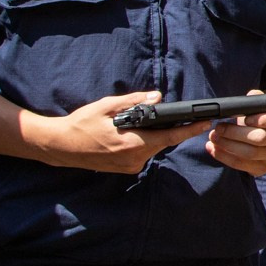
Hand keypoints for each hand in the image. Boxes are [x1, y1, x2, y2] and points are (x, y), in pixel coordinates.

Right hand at [32, 91, 207, 173]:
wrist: (61, 146)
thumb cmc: (81, 124)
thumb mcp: (107, 106)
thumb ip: (134, 102)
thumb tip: (157, 97)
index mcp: (132, 144)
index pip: (169, 137)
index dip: (189, 131)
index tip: (204, 123)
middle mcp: (134, 159)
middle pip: (162, 142)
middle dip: (172, 129)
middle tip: (181, 116)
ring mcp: (130, 166)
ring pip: (152, 147)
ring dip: (155, 135)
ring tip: (151, 121)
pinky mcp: (125, 168)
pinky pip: (142, 152)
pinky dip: (144, 141)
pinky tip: (137, 131)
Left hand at [207, 88, 265, 176]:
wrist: (265, 136)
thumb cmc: (259, 118)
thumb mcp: (260, 107)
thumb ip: (256, 100)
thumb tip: (251, 96)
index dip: (264, 120)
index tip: (246, 118)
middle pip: (259, 138)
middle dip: (234, 132)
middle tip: (218, 127)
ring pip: (249, 153)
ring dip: (226, 145)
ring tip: (213, 137)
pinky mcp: (262, 168)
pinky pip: (241, 165)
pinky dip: (224, 156)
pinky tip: (213, 149)